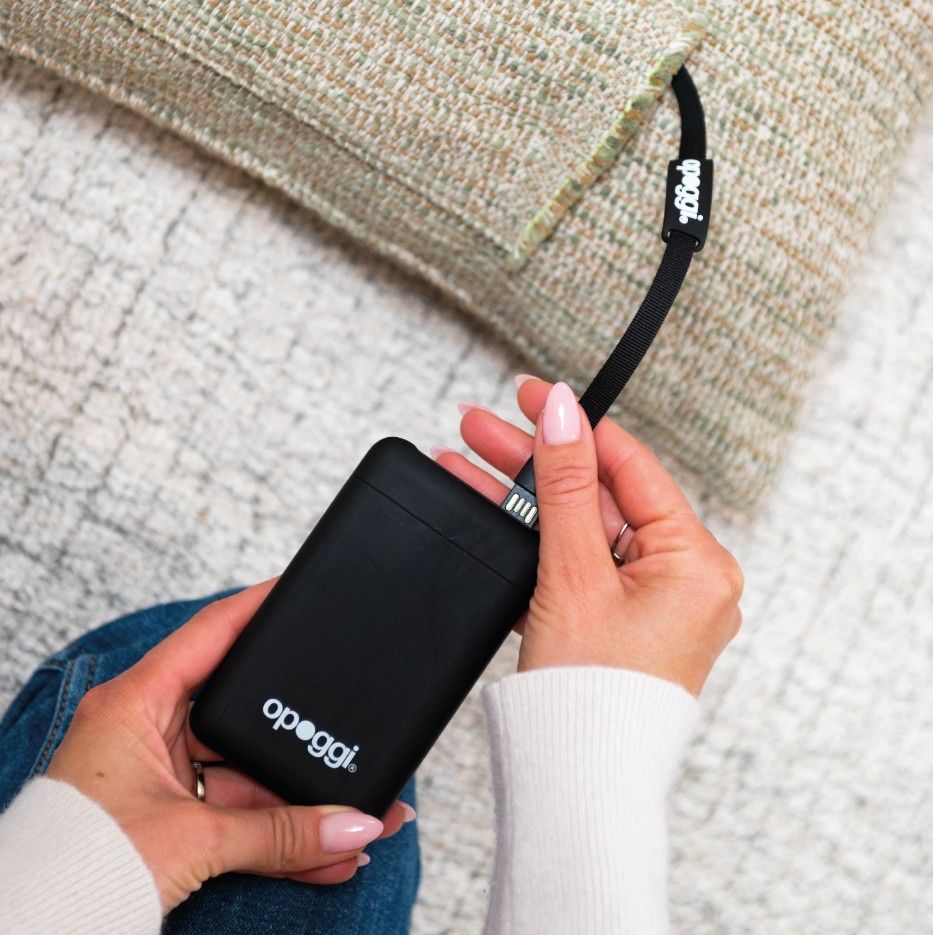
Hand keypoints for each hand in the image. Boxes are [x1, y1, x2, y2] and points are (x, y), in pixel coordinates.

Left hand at [46, 583, 412, 912]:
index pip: (211, 632)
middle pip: (245, 713)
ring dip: (300, 802)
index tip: (300, 589)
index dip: (258, 606)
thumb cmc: (78, 871)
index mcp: (135, 703)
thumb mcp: (193, 841)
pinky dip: (279, 832)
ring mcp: (162, 775)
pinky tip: (325, 847)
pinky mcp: (172, 816)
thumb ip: (280, 833)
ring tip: (355, 814)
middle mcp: (148, 730)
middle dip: (302, 735)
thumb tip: (353, 829)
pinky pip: (239, 814)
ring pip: (248, 774)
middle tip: (349, 720)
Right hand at [434, 378, 743, 694]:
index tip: (530, 395)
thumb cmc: (593, 696)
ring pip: (580, 529)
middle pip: (597, 495)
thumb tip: (562, 410)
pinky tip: (490, 511)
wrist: (578, 783)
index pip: (629, 466)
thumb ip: (566, 485)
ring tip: (468, 462)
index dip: (574, 426)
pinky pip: (578, 564)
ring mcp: (650, 601)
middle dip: (533, 462)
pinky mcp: (619, 622)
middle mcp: (682, 577)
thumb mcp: (574, 573)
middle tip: (479, 428)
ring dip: (523, 498)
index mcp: (696, 559)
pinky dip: (535, 542)